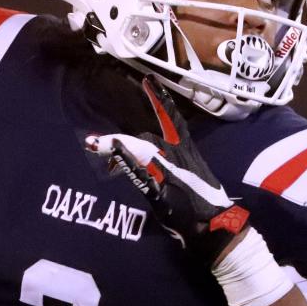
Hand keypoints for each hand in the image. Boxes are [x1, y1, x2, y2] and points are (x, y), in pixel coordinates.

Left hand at [85, 77, 249, 264]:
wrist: (212, 225)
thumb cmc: (199, 199)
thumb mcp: (185, 175)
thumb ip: (167, 162)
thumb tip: (145, 155)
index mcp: (186, 151)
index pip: (172, 119)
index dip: (160, 99)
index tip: (148, 80)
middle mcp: (177, 157)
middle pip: (146, 138)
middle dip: (121, 139)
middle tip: (94, 141)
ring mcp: (169, 173)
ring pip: (141, 151)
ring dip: (118, 146)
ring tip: (95, 144)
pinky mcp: (161, 191)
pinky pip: (141, 173)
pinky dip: (127, 160)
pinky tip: (114, 150)